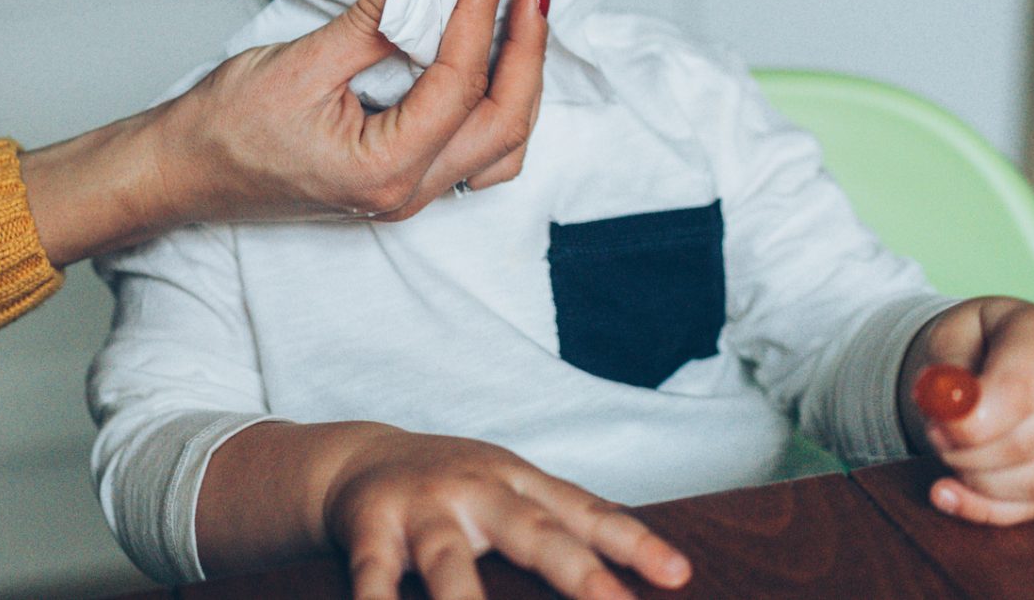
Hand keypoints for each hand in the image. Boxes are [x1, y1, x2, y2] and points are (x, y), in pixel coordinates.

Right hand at [158, 0, 547, 224]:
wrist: (184, 172)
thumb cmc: (226, 128)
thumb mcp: (301, 62)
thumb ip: (372, 17)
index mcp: (383, 171)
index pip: (457, 83)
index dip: (478, 15)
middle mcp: (406, 194)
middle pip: (502, 122)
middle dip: (525, 48)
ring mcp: (408, 195)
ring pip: (500, 144)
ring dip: (520, 81)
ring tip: (524, 19)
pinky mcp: (402, 181)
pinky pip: (475, 151)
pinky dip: (494, 104)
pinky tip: (493, 61)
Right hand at [322, 428, 690, 599]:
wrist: (356, 458)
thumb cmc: (453, 488)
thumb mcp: (508, 490)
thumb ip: (560, 523)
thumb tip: (640, 572)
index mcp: (516, 480)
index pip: (583, 512)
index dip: (632, 543)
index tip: (677, 574)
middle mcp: (474, 489)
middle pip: (531, 531)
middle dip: (575, 570)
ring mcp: (422, 509)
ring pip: (449, 560)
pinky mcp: (370, 530)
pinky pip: (375, 574)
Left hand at [899, 297, 1033, 524]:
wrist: (1015, 353)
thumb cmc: (981, 344)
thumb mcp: (953, 333)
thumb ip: (946, 366)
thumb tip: (944, 405)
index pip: (1021, 390)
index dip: (975, 419)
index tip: (938, 426)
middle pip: (1025, 444)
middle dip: (965, 451)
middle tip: (934, 434)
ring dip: (975, 478)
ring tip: (949, 450)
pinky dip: (987, 508)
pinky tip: (949, 495)